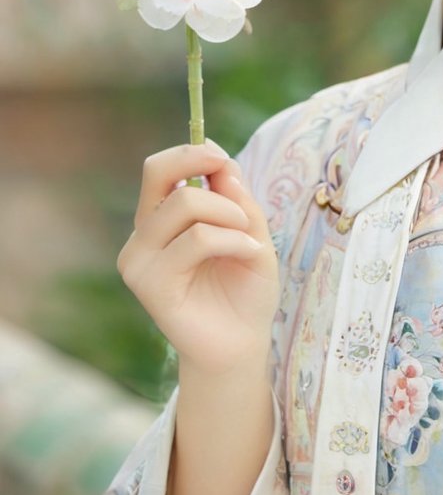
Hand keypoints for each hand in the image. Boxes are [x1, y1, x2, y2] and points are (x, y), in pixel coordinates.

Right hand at [117, 141, 279, 374]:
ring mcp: (140, 261)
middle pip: (158, 172)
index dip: (191, 152)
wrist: (243, 342)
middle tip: (241, 200)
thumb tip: (219, 159)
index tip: (223, 161)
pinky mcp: (150, 285)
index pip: (158, 169)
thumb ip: (235, 196)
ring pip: (185, 204)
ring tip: (249, 238)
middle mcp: (143, 236)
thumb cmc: (245, 288)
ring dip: (231, 214)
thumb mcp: (250, 229)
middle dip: (207, 170)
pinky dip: (233, 239)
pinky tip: (249, 253)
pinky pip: (197, 239)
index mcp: (160, 219)